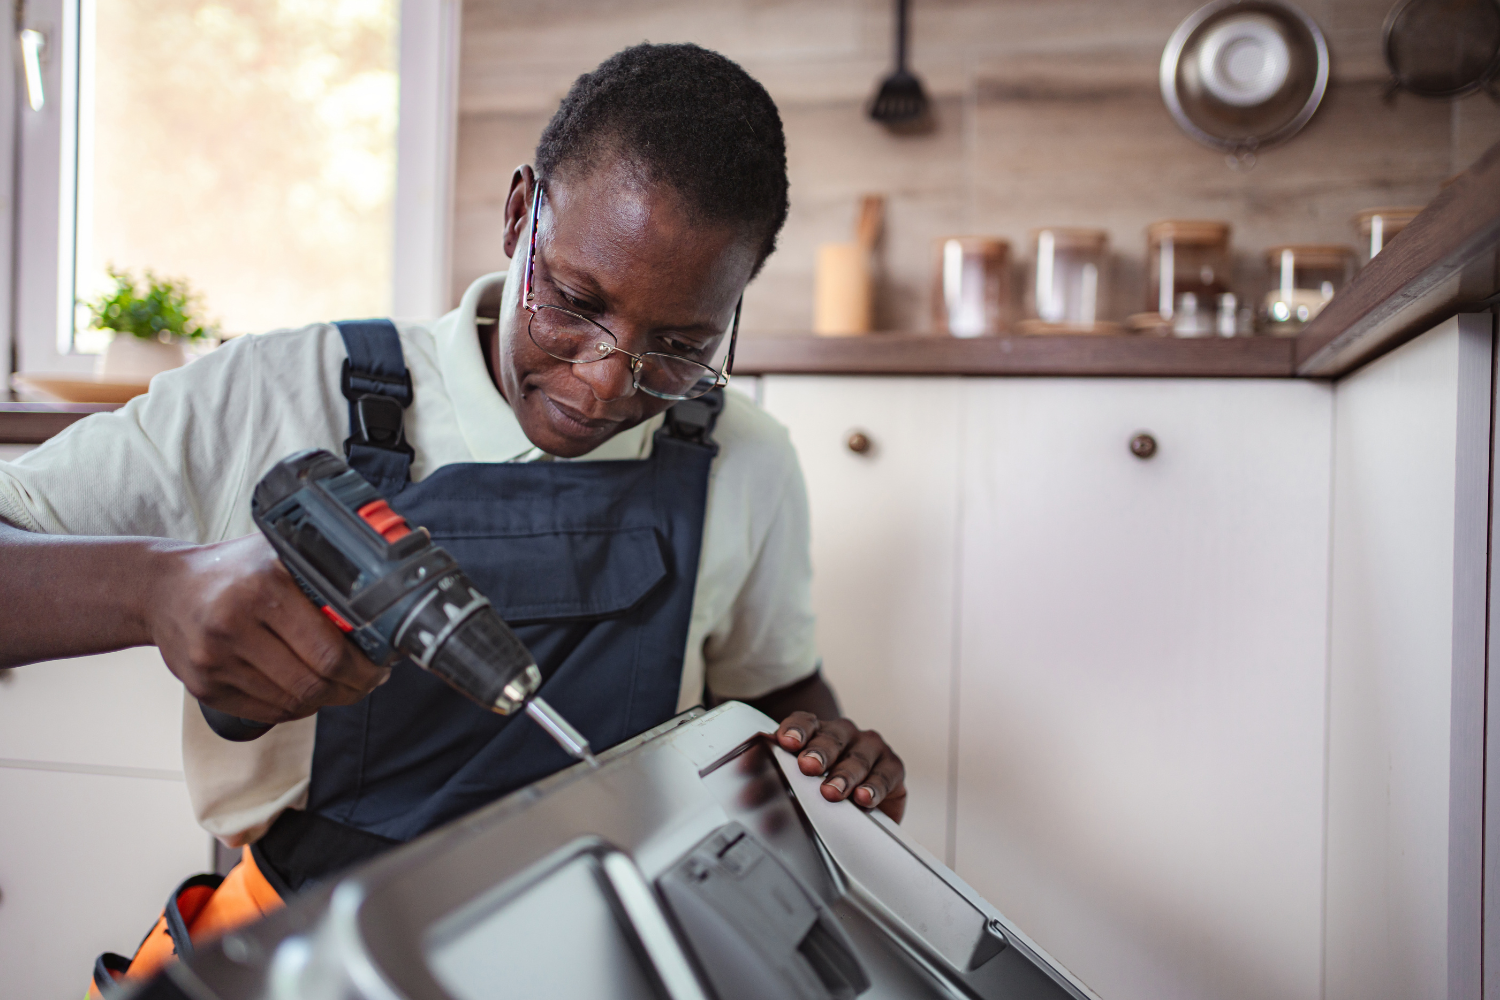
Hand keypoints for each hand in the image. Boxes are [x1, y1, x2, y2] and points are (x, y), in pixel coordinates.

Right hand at [149, 534, 389, 723]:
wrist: (161, 588)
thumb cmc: (233, 570)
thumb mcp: (278, 553)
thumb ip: (324, 570)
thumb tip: (386, 592)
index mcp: (262, 587)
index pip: (328, 650)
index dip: (364, 668)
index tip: (381, 665)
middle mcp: (233, 624)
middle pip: (314, 682)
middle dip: (353, 688)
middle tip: (369, 680)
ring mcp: (214, 660)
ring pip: (293, 703)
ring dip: (326, 699)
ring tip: (341, 684)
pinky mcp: (203, 687)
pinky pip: (268, 712)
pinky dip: (296, 707)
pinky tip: (306, 689)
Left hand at [774, 712, 906, 822]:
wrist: (865, 808)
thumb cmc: (825, 789)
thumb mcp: (801, 785)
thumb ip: (775, 783)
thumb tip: (750, 792)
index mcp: (818, 731)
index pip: (805, 722)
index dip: (796, 730)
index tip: (786, 742)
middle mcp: (845, 734)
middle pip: (832, 738)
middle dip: (819, 753)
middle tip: (807, 767)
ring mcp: (871, 748)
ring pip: (858, 757)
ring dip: (844, 775)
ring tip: (831, 792)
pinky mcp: (893, 767)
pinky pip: (885, 775)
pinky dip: (874, 787)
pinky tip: (864, 798)